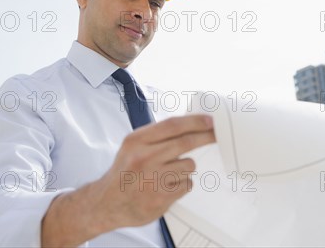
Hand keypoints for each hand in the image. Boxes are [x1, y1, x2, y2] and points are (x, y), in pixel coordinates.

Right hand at [94, 114, 215, 230]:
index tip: (210, 121)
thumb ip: (157, 136)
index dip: (194, 122)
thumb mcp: (133, 146)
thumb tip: (190, 124)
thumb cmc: (125, 171)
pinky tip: (166, 187)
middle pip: (185, 142)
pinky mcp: (161, 197)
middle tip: (216, 135)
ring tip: (168, 173)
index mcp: (136, 141)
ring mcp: (153, 178)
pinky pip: (186, 184)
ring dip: (185, 168)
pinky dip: (182, 184)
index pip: (172, 125)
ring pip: (189, 165)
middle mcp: (144, 158)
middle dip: (205, 137)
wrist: (107, 203)